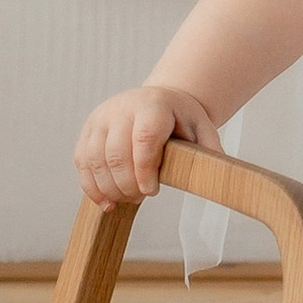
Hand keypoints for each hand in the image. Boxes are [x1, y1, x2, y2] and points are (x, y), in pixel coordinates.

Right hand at [73, 82, 221, 206]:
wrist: (158, 100)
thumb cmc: (181, 119)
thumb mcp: (202, 128)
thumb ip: (210, 150)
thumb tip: (219, 176)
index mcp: (153, 105)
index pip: (144, 138)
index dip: (145, 169)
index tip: (151, 192)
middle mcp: (122, 108)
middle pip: (116, 154)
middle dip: (128, 184)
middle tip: (141, 197)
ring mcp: (101, 118)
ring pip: (95, 160)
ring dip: (109, 189)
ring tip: (127, 200)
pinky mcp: (88, 130)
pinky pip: (82, 162)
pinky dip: (91, 187)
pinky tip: (106, 202)